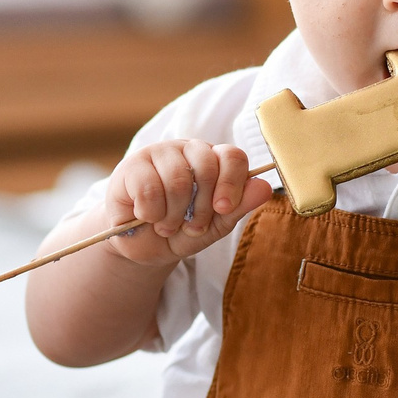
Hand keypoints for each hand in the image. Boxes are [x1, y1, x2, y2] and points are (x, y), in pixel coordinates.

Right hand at [99, 139, 272, 268]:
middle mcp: (188, 150)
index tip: (223, 209)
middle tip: (192, 227)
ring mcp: (159, 153)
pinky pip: (148, 188)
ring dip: (174, 215)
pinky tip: (148, 217)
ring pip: (177, 180)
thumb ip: (238, 207)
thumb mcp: (214, 226)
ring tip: (167, 226)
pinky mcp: (132, 165)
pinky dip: (151, 213)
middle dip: (201, 208)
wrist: (142, 247)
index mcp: (214, 160)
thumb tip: (265, 187)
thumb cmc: (181, 232)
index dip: (231, 184)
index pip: (233, 156)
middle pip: (206, 167)